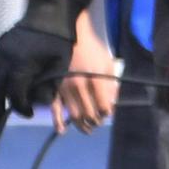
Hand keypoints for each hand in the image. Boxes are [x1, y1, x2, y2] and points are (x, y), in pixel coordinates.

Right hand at [0, 25, 73, 130]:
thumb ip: (50, 85)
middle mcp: (6, 59)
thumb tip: (42, 104)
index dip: (21, 106)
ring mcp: (0, 52)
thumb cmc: (60, 39)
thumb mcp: (60, 64)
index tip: (29, 114)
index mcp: (21, 64)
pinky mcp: (0, 47)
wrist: (51, 11)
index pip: (15, 93)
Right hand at [51, 11, 117, 134]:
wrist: (71, 37)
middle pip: (89, 113)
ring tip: (88, 128)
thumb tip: (114, 104)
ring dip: (82, 125)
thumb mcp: (108, 64)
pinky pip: (54, 108)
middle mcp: (79, 86)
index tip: (108, 114)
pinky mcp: (54, 88)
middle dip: (96, 121)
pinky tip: (62, 131)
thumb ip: (112, 84)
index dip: (107, 113)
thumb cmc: (93, 50)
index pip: (103, 106)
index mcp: (95, 79)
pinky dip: (58, 121)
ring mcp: (64, 88)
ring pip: (74, 114)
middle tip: (99, 122)